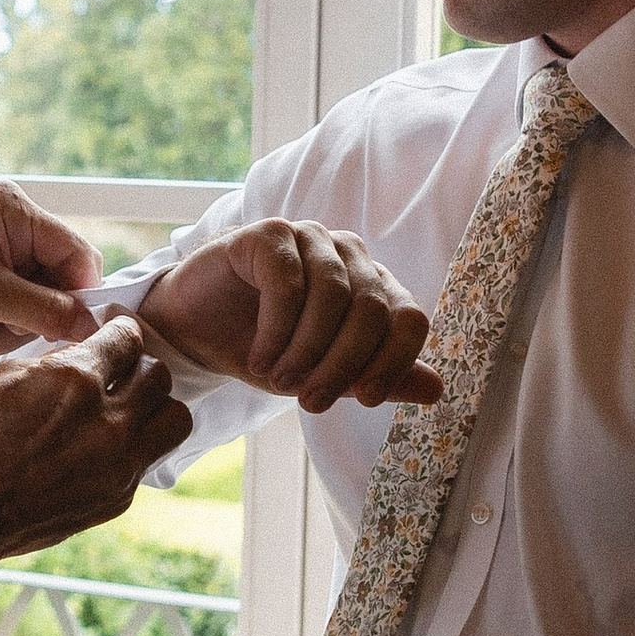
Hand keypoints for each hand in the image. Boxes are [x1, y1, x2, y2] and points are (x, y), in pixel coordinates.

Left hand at [0, 192, 102, 512]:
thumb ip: (46, 309)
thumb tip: (94, 325)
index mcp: (12, 209)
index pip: (77, 251)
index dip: (81, 290)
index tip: (73, 325)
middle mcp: (13, 230)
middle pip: (65, 281)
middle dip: (41, 312)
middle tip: (7, 324)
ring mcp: (5, 263)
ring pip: (48, 308)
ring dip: (17, 327)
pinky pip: (25, 322)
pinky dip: (3, 334)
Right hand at [0, 318, 193, 599]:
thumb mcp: (6, 378)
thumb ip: (58, 361)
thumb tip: (89, 351)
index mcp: (75, 382)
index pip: (128, 340)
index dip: (122, 334)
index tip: (117, 340)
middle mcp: (107, 423)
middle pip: (160, 377)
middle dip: (139, 369)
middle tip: (120, 375)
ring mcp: (119, 465)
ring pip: (175, 420)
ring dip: (154, 409)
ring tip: (127, 412)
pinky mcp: (119, 497)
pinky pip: (148, 460)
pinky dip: (133, 448)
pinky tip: (101, 449)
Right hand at [139, 223, 439, 413]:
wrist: (198, 331)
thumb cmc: (268, 350)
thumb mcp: (325, 376)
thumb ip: (376, 379)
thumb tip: (436, 390)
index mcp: (373, 286)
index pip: (408, 317)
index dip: (395, 360)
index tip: (367, 400)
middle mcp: (349, 256)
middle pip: (372, 309)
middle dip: (342, 364)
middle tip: (310, 401)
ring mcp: (310, 238)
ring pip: (332, 295)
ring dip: (306, 349)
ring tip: (279, 380)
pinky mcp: (269, 234)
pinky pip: (288, 282)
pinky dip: (276, 329)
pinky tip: (260, 357)